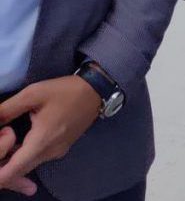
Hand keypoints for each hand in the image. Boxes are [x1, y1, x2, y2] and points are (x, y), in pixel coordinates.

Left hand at [0, 76, 102, 194]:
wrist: (96, 91)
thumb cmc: (65, 91)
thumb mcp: (32, 94)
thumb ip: (6, 110)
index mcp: (41, 142)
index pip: (12, 171)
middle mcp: (49, 153)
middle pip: (17, 172)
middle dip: (1, 165)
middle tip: (2, 139)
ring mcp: (56, 153)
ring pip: (25, 167)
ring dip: (10, 161)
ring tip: (5, 138)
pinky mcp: (60, 150)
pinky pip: (35, 160)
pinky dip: (21, 157)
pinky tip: (15, 143)